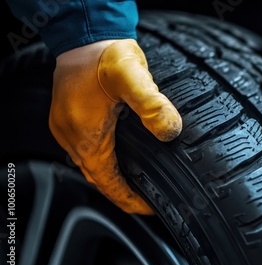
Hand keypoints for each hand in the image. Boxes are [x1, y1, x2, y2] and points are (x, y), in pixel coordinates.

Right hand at [49, 39, 181, 214]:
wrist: (86, 36)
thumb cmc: (105, 54)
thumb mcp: (132, 76)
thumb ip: (152, 104)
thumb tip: (170, 129)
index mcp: (85, 135)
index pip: (108, 183)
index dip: (130, 199)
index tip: (149, 207)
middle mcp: (71, 136)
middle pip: (98, 179)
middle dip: (122, 193)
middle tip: (147, 200)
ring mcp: (67, 129)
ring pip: (91, 166)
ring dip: (112, 178)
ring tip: (136, 184)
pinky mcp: (69, 120)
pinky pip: (85, 152)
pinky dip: (103, 161)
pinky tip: (119, 158)